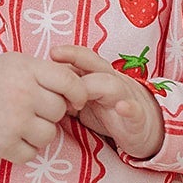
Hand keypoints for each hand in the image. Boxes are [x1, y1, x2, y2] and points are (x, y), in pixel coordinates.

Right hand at [0, 51, 89, 163]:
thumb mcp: (20, 64)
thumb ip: (48, 72)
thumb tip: (80, 91)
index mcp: (28, 70)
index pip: (69, 82)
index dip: (78, 93)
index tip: (76, 100)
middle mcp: (22, 94)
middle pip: (59, 110)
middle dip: (50, 112)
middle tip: (30, 107)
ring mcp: (13, 121)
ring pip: (49, 135)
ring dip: (38, 132)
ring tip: (19, 122)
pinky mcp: (3, 144)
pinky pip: (31, 153)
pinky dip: (23, 149)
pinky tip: (11, 136)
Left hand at [50, 45, 163, 160]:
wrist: (143, 130)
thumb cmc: (108, 112)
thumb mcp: (85, 101)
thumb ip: (66, 94)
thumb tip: (39, 90)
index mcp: (98, 77)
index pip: (83, 60)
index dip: (68, 54)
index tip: (50, 52)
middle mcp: (112, 82)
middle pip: (95, 64)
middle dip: (76, 57)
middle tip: (55, 54)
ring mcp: (125, 98)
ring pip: (112, 84)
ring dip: (94, 87)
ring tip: (76, 98)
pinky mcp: (136, 118)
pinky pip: (134, 110)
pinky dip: (129, 108)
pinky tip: (122, 108)